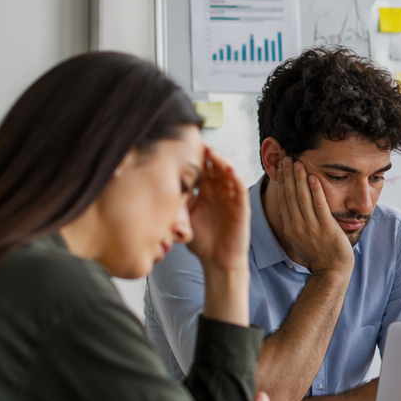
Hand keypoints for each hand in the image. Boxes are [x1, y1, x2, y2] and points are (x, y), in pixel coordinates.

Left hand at [187, 147, 250, 274]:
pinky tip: (226, 168)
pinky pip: (239, 187)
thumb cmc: (201, 240)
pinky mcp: (242, 206)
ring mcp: (231, 197)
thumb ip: (178, 199)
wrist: (216, 262)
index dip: (193, 154)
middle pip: (214, 164)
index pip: (200, 167)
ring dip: (220, 159)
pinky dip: (234, 175)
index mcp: (205, 191)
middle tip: (195, 138)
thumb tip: (158, 183)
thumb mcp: (183, 216)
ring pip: (228, 171)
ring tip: (209, 150)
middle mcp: (219, 190)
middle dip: (206, 151)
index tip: (180, 142)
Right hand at [275, 161, 354, 274]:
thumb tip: (286, 209)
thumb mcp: (298, 239)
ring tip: (297, 162)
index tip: (281, 167)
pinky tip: (313, 177)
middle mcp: (297, 226)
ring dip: (299, 178)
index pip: (283, 200)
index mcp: (290, 228)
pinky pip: (319, 205)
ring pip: (302, 198)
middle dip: (288, 175)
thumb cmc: (318, 254)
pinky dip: (316, 190)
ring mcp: (311, 227)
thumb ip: (293, 223)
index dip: (282, 182)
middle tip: (286, 158)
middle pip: (290, 195)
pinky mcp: (326, 227)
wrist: (332, 269)